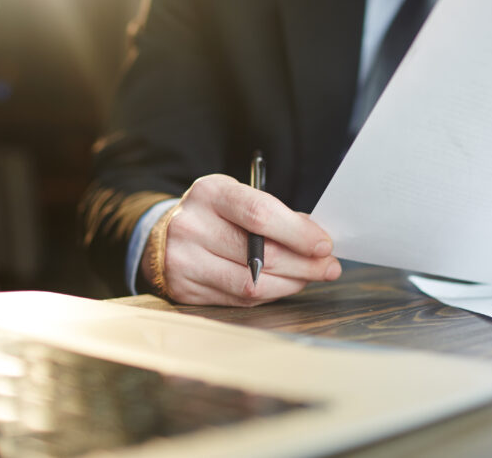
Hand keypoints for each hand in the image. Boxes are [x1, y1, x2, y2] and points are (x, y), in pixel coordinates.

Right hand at [141, 174, 340, 305]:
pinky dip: (269, 293)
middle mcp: (192, 226)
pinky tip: (283, 285)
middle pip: (259, 254)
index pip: (259, 214)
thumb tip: (317, 240)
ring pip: (251, 283)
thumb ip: (275, 215)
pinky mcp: (185, 290)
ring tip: (309, 277)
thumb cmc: (214, 213)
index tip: (324, 244)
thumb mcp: (238, 197)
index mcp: (210, 193)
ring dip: (290, 283)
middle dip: (303, 264)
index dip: (297, 232)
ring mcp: (184, 261)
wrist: (162, 234)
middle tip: (328, 267)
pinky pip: (239, 299)